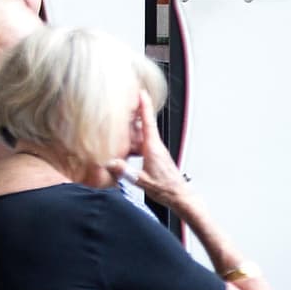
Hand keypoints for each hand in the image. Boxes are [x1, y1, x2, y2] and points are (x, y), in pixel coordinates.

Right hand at [107, 89, 189, 208]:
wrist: (180, 197)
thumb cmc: (166, 189)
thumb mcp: (142, 181)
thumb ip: (125, 171)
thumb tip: (109, 163)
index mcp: (153, 148)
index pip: (148, 122)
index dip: (144, 106)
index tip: (141, 92)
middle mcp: (156, 147)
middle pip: (145, 124)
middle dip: (137, 111)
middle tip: (128, 100)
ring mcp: (156, 151)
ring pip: (144, 134)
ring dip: (135, 126)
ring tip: (123, 121)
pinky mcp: (156, 157)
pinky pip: (143, 143)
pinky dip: (135, 139)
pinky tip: (127, 144)